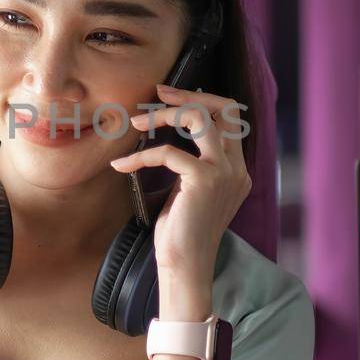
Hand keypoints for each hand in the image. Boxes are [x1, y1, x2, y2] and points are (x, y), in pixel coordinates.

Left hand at [109, 83, 251, 312]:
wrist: (185, 267)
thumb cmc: (181, 233)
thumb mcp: (188, 191)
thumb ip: (189, 164)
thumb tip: (167, 137)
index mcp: (236, 169)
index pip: (231, 118)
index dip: (203, 100)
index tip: (170, 95)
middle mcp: (236, 168)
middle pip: (224, 109)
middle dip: (188, 95)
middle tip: (157, 93)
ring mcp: (224, 173)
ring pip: (200, 119)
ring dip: (164, 115)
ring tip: (136, 121)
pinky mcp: (205, 181)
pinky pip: (169, 152)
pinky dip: (141, 155)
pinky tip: (122, 165)